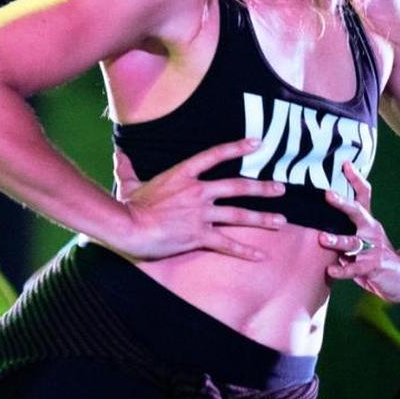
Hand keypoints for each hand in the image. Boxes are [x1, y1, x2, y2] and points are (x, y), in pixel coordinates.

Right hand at [111, 138, 286, 261]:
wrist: (128, 227)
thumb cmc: (127, 205)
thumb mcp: (128, 182)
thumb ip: (127, 167)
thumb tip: (118, 153)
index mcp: (182, 174)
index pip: (215, 155)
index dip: (237, 147)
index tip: (257, 143)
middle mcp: (197, 191)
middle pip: (237, 186)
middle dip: (262, 188)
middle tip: (281, 188)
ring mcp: (200, 214)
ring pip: (238, 215)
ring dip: (262, 218)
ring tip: (281, 220)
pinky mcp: (199, 236)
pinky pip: (227, 244)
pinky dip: (245, 251)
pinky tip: (261, 255)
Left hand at [319, 162, 399, 302]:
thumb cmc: (373, 256)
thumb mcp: (361, 239)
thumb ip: (344, 230)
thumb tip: (317, 217)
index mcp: (367, 221)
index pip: (363, 194)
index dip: (356, 179)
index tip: (345, 163)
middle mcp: (371, 230)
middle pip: (357, 212)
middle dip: (342, 203)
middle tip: (328, 194)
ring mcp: (374, 247)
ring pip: (353, 242)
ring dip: (337, 240)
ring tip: (323, 238)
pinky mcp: (374, 266)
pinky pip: (355, 268)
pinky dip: (342, 270)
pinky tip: (330, 270)